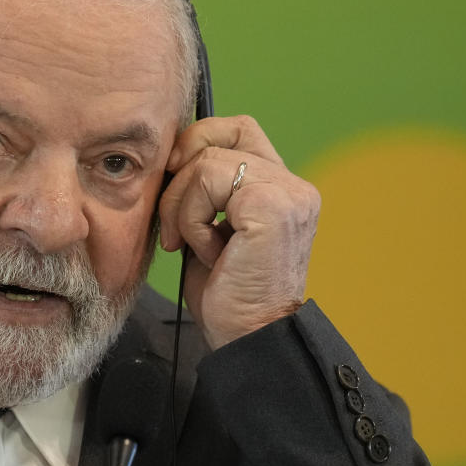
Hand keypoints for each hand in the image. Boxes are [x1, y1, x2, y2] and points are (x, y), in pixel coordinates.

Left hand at [159, 115, 320, 349]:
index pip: (237, 127)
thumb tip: (172, 153)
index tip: (175, 180)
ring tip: (190, 245)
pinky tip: (206, 252)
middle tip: (172, 223)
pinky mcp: (273, 207)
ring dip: (182, 207)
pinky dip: (191, 219)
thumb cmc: (226, 291)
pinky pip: (207, 183)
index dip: (198, 141)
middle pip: (217, 136)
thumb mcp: (210, 226)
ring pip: (205, 162)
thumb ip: (205, 187)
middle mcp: (294, 185)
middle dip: (179, 177)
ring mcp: (288, 194)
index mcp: (281, 187)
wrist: (247, 337)